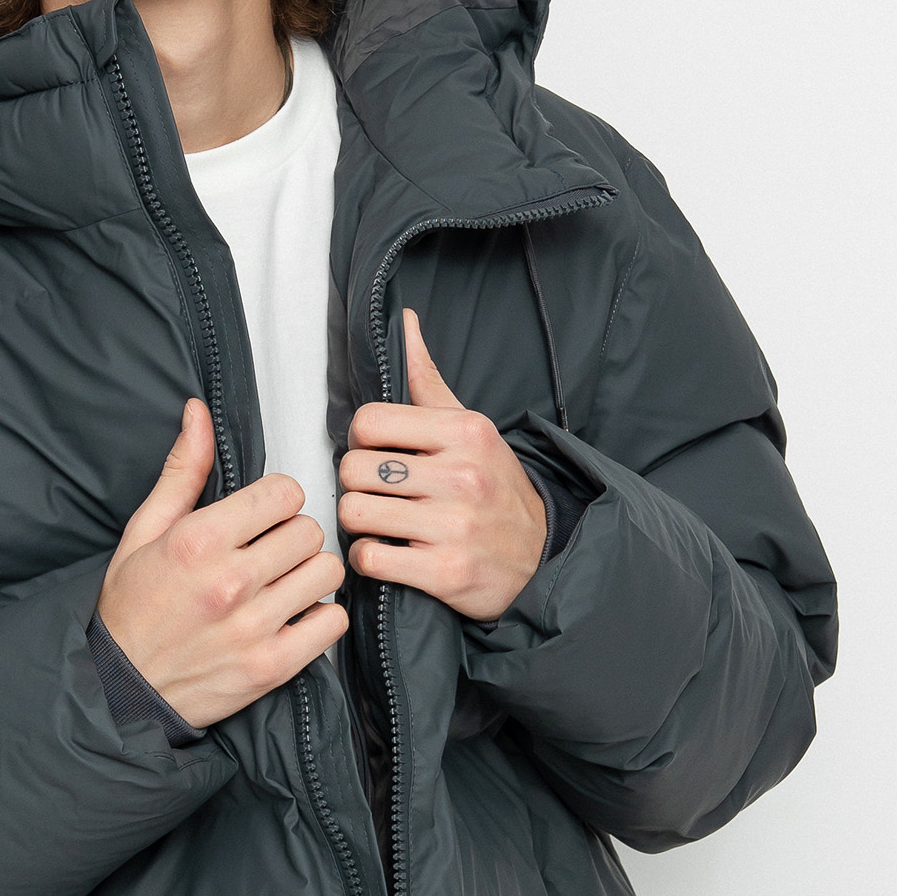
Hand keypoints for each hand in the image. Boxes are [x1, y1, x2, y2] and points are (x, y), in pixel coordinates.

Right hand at [97, 399, 348, 727]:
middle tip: (272, 552)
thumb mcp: (143, 532)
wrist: (120, 690)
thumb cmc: (131, 609)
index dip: (278, 500)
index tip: (265, 515)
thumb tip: (198, 413)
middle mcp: (229, 582)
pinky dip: (321, 617)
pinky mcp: (272, 666)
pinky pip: (332, 622)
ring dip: (311, 574)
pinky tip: (295, 616)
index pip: (284, 492)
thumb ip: (182, 472)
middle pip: (309, 530)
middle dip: (294, 535)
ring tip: (284, 583)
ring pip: (327, 572)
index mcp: (198, 541)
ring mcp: (254, 627)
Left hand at [338, 308, 547, 621]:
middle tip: (378, 492)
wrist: (542, 557)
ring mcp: (454, 526)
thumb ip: (427, 380)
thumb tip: (405, 322)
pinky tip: (390, 551)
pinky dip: (370, 557)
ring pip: (355, 512)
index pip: (368, 422)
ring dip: (360, 522)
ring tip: (382, 521)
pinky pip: (369, 557)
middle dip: (358, 483)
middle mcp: (462, 476)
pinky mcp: (445, 573)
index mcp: (465, 432)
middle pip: (354, 469)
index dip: (361, 440)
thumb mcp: (471, 428)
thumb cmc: (495, 487)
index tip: (378, 454)